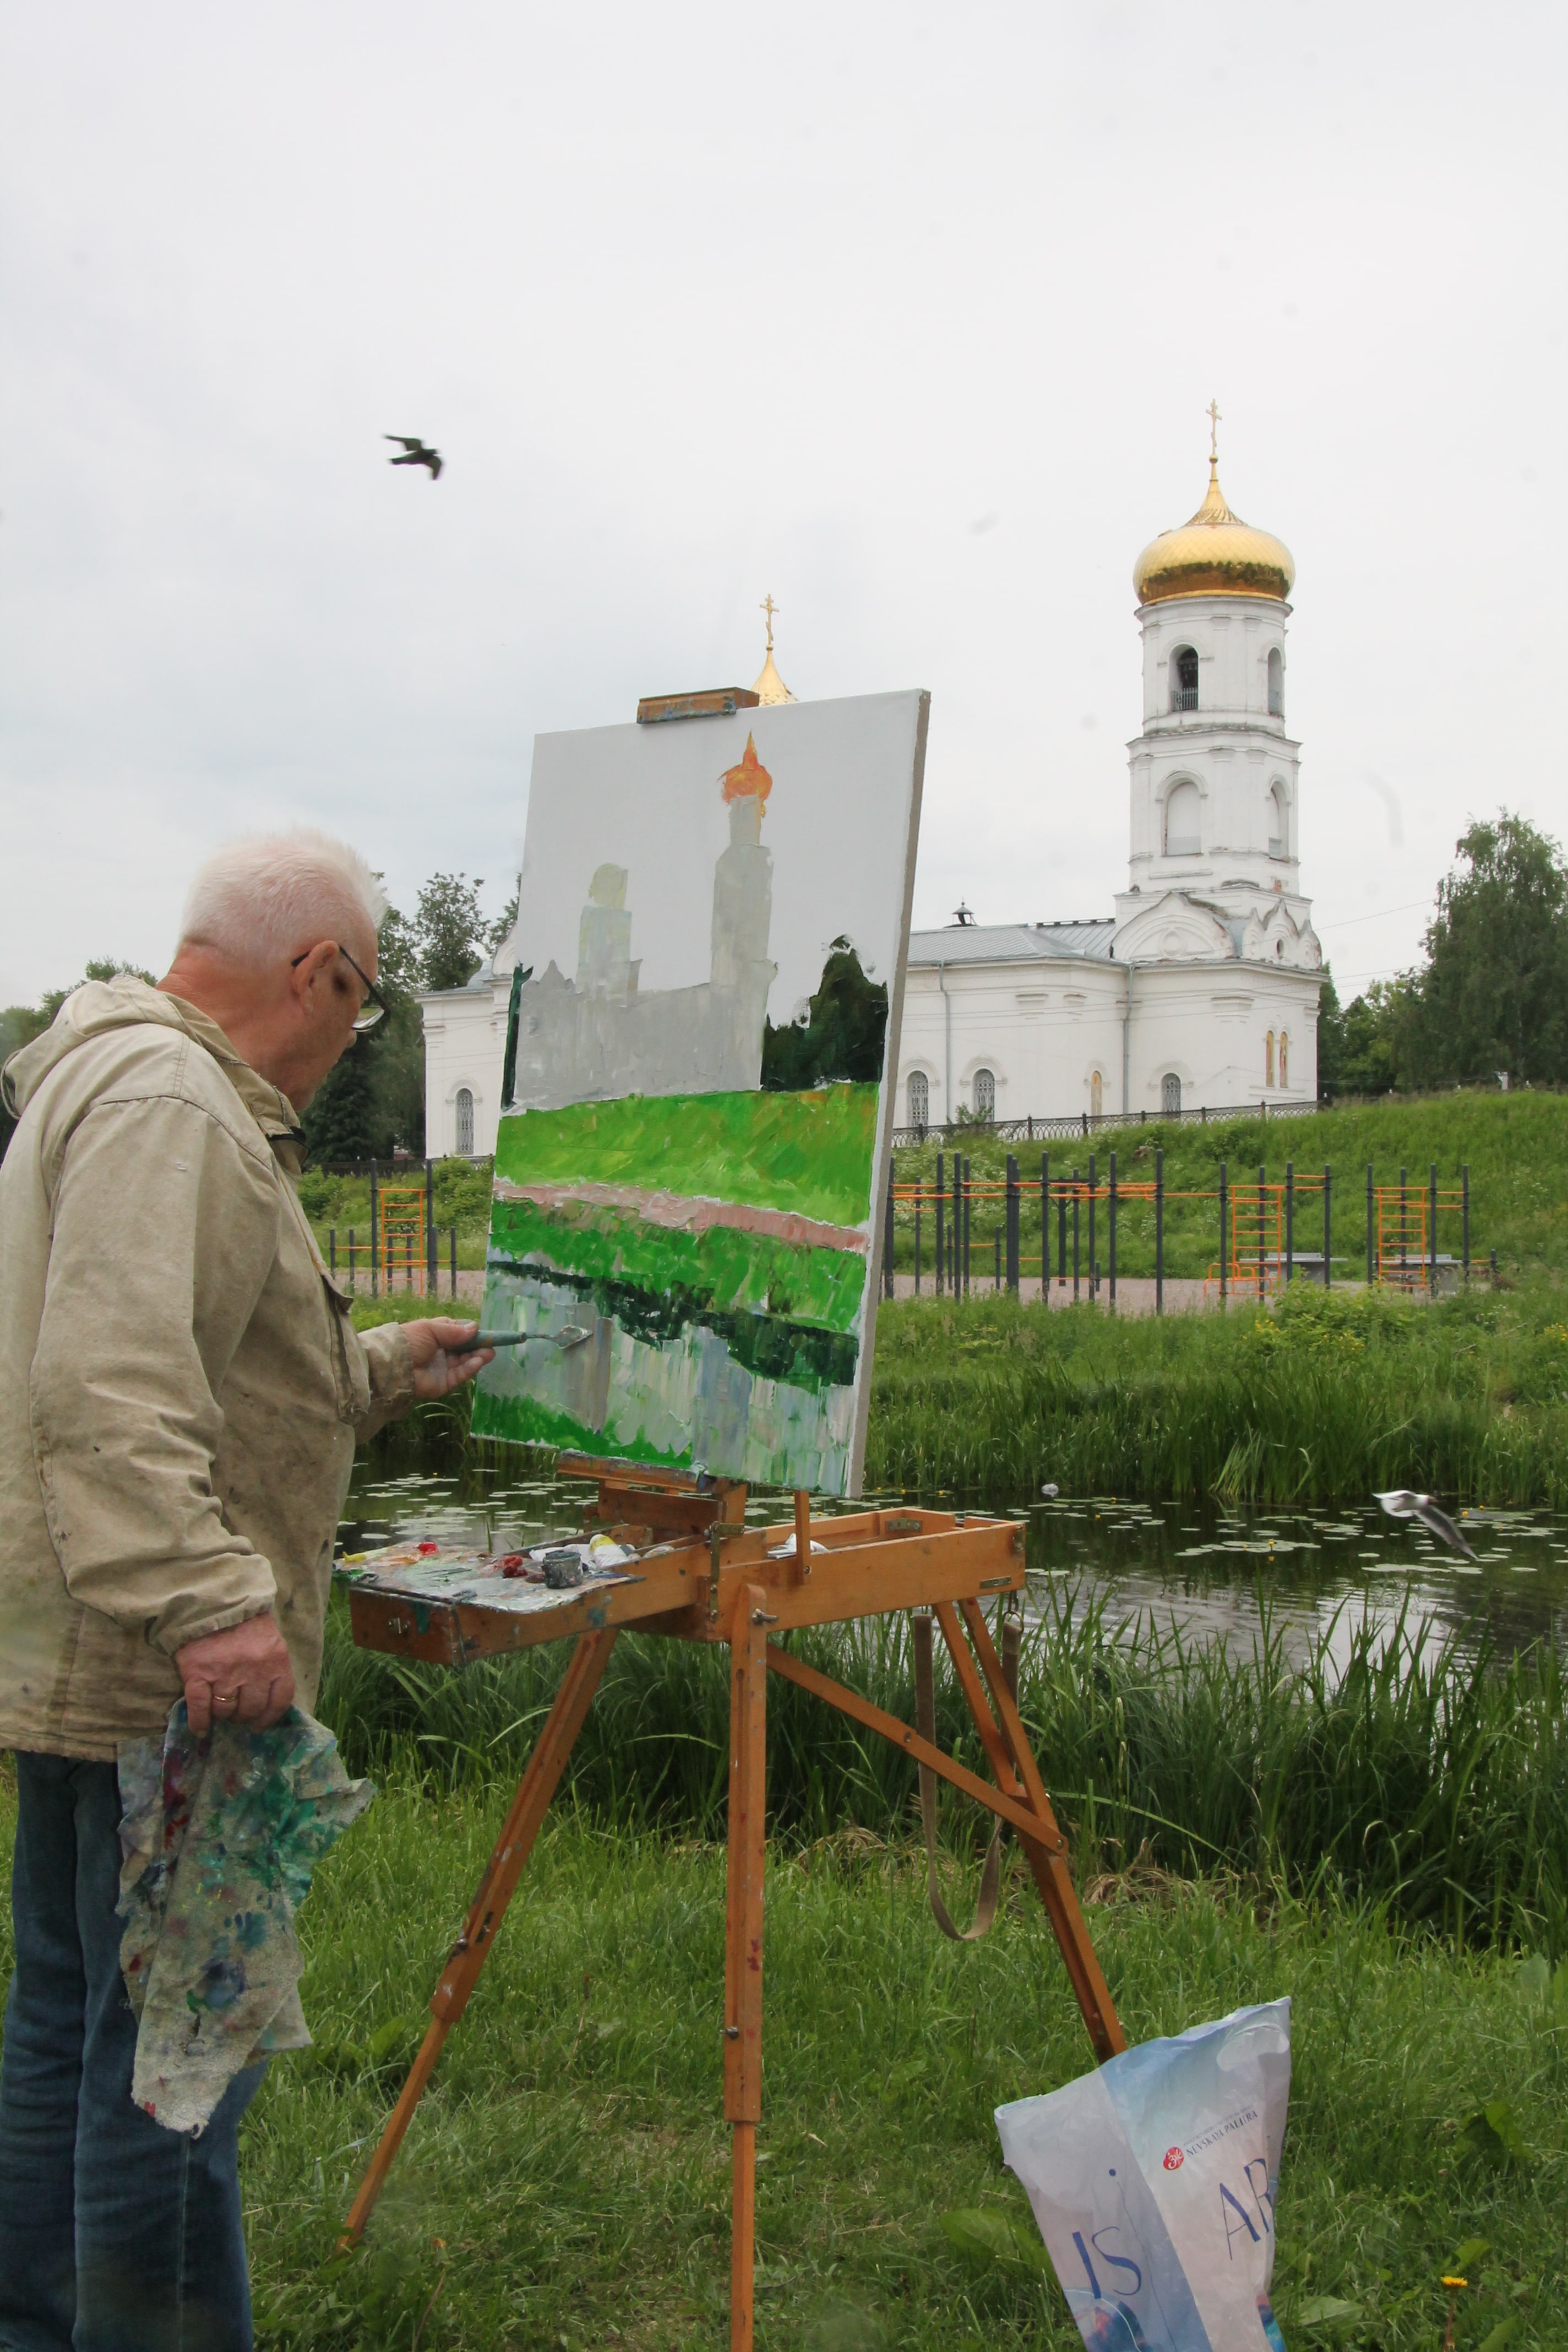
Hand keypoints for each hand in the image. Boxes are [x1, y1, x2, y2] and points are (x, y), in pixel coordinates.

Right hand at [176, 1613, 294, 1737]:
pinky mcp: (198, 1674)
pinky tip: (200, 1729)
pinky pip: (199, 1708)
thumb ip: (272, 1667)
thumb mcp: (270, 1641)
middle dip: (244, 1716)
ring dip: (222, 1715)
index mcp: (276, 1661)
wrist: (213, 1602)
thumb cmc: (245, 1622)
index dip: (270, 1717)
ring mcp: (225, 1673)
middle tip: (237, 1714)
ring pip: (225, 1710)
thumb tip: (266, 1702)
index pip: (280, 1700)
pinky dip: (199, 1722)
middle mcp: (253, 1670)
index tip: (260, 1724)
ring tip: (220, 1710)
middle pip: (251, 1709)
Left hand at [403, 1317, 494, 1398]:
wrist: (393, 1366)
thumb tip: (475, 1328)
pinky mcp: (443, 1383)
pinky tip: (478, 1361)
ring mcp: (442, 1368)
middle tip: (492, 1344)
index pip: (457, 1333)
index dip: (470, 1332)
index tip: (482, 1331)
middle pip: (463, 1349)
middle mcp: (440, 1351)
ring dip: (477, 1357)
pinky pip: (459, 1375)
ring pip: (464, 1362)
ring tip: (489, 1353)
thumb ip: (454, 1331)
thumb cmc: (410, 1341)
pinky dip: (470, 1368)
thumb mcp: (431, 1329)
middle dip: (477, 1346)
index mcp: (435, 1335)